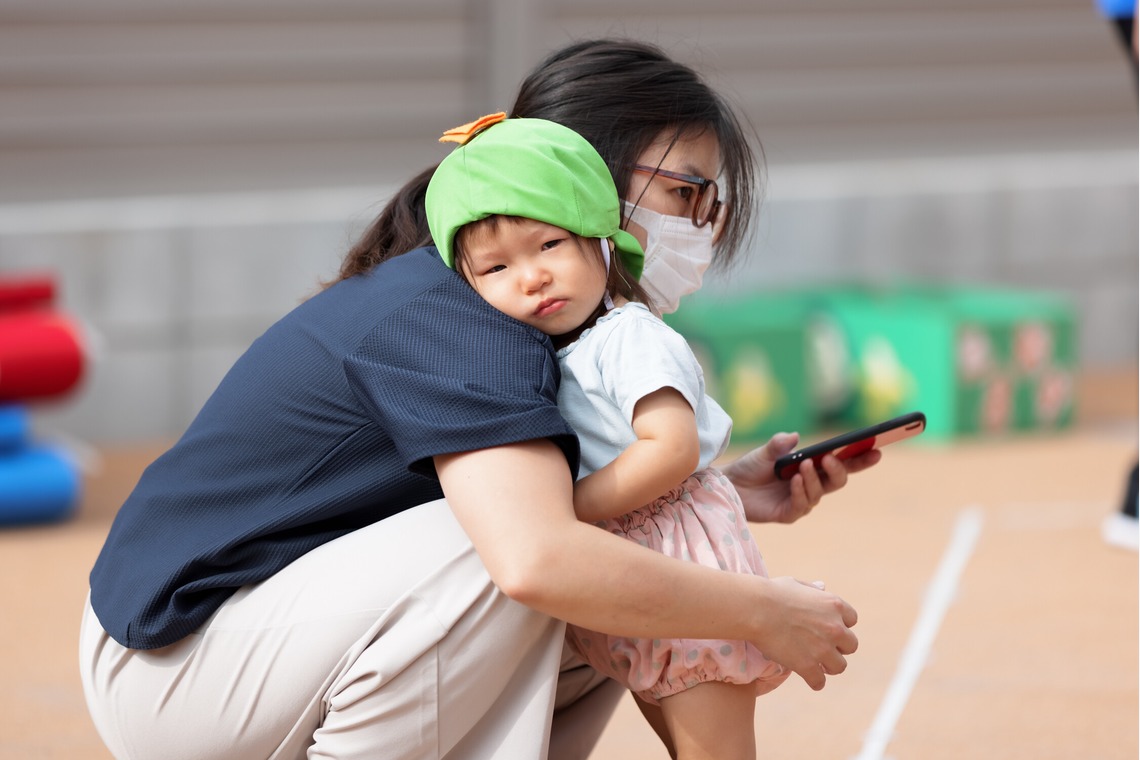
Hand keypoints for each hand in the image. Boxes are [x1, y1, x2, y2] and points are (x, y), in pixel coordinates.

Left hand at [720, 432, 880, 523]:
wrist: (730, 486)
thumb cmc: (750, 467)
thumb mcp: (765, 452)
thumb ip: (779, 445)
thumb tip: (795, 437)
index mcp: (812, 467)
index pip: (843, 463)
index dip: (861, 458)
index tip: (876, 448)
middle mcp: (812, 484)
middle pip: (839, 480)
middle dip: (841, 468)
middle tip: (831, 457)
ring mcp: (802, 500)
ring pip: (821, 491)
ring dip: (813, 477)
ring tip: (803, 465)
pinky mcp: (789, 513)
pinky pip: (803, 505)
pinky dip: (801, 491)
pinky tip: (794, 480)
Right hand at [755, 577, 858, 690]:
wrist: (756, 609)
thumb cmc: (771, 593)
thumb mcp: (796, 584)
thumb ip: (813, 589)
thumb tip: (822, 587)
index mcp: (833, 605)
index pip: (852, 620)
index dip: (840, 625)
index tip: (827, 629)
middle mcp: (834, 627)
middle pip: (851, 645)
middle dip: (839, 647)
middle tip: (824, 648)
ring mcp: (823, 649)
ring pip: (840, 666)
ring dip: (829, 666)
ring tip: (818, 665)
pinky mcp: (808, 666)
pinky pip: (820, 682)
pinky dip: (815, 682)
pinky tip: (809, 678)